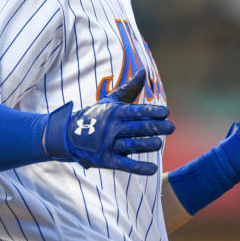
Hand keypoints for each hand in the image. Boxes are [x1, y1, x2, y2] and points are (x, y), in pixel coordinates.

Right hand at [44, 70, 173, 174]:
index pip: (136, 111)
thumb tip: (144, 71)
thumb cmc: (95, 115)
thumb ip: (130, 88)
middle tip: (172, 128)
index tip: (166, 113)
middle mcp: (112, 128)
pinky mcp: (106, 160)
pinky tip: (153, 169)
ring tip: (159, 143)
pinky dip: (138, 168)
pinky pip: (124, 165)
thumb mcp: (111, 100)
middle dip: (156, 127)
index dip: (152, 111)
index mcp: (115, 112)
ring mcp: (109, 144)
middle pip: (137, 128)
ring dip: (147, 145)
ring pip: (131, 145)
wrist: (68, 134)